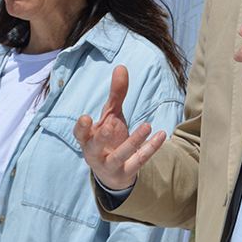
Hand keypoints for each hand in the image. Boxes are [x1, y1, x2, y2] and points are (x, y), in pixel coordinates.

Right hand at [73, 65, 166, 190]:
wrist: (113, 172)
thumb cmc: (109, 138)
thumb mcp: (111, 115)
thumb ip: (116, 94)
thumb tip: (121, 67)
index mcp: (87, 139)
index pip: (80, 134)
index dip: (81, 128)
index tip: (86, 118)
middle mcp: (94, 154)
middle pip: (94, 147)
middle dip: (101, 138)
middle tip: (109, 126)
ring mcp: (109, 166)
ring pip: (119, 156)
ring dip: (133, 141)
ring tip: (147, 125)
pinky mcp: (125, 174)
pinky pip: (138, 162)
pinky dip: (150, 148)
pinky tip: (161, 135)